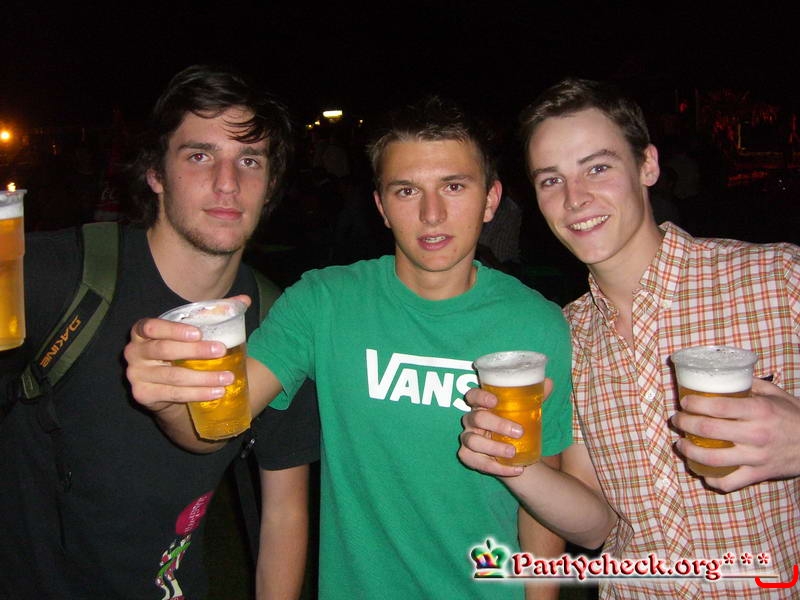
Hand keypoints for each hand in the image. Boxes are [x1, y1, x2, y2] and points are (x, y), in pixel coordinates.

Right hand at [124, 293, 252, 413]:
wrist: (165, 389)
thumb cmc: (180, 353)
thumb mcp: (192, 333)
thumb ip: (215, 314)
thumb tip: (244, 300)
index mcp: (142, 331)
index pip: (151, 327)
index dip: (173, 330)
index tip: (198, 333)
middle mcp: (134, 352)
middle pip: (163, 350)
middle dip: (195, 351)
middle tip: (221, 351)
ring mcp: (136, 375)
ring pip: (173, 376)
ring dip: (203, 378)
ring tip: (227, 377)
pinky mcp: (143, 395)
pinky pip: (174, 394)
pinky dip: (198, 394)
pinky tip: (216, 392)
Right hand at [457, 379, 552, 477]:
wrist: (515, 452)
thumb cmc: (516, 424)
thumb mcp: (526, 410)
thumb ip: (535, 397)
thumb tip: (548, 383)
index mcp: (481, 405)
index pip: (472, 395)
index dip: (480, 397)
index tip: (494, 401)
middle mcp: (471, 421)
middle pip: (475, 418)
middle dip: (496, 424)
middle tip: (519, 431)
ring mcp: (468, 439)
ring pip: (472, 442)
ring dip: (493, 448)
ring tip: (513, 453)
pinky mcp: (469, 457)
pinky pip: (477, 463)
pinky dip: (497, 468)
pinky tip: (517, 470)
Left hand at [672, 377, 799, 491]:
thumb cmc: (795, 417)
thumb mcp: (777, 395)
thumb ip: (751, 385)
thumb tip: (724, 377)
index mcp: (759, 411)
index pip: (718, 407)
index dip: (695, 404)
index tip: (684, 402)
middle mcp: (756, 434)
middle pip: (708, 430)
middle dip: (685, 424)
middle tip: (677, 420)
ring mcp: (756, 457)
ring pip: (712, 459)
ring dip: (689, 451)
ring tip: (680, 444)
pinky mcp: (759, 475)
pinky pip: (729, 482)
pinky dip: (711, 479)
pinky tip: (700, 470)